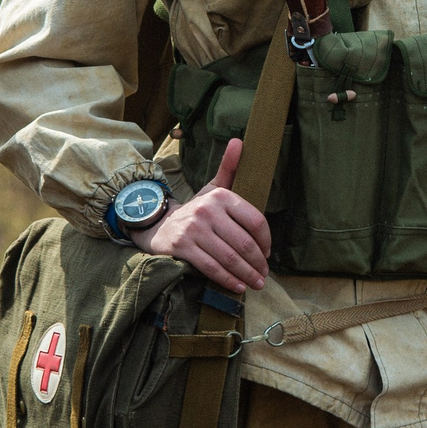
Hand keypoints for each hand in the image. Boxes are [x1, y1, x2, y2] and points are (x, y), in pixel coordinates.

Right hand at [134, 138, 269, 292]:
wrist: (158, 224)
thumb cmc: (195, 209)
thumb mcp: (212, 188)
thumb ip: (230, 168)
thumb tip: (240, 141)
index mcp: (220, 195)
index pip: (255, 221)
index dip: (266, 241)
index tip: (268, 253)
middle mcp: (207, 210)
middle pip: (244, 243)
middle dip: (258, 263)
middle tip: (264, 275)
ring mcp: (194, 229)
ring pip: (229, 257)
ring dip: (247, 275)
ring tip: (256, 283)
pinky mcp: (182, 247)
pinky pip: (211, 267)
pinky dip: (227, 280)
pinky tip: (238, 287)